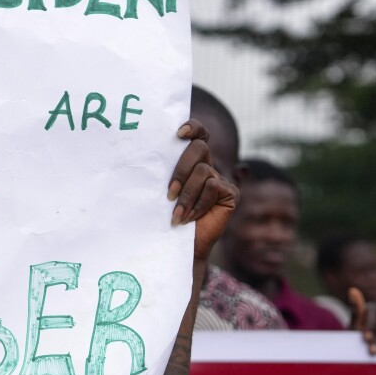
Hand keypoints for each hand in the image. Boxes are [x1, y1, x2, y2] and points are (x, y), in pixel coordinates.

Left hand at [166, 120, 238, 260]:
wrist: (179, 247)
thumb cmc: (165, 219)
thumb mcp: (160, 193)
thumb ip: (163, 173)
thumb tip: (144, 155)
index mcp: (190, 162)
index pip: (197, 134)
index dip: (192, 127)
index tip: (178, 134)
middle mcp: (207, 166)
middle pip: (199, 148)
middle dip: (181, 169)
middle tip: (169, 193)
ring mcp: (220, 179)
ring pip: (202, 171)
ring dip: (186, 195)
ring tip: (176, 215)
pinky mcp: (231, 193)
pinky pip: (213, 187)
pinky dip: (198, 204)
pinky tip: (191, 218)